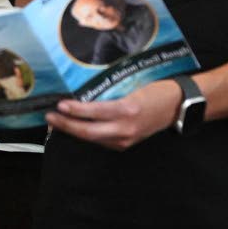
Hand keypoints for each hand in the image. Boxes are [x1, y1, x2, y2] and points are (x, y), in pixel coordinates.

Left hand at [45, 79, 180, 150]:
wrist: (178, 106)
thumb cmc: (156, 90)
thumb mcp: (132, 85)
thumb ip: (110, 91)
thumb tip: (83, 88)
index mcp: (127, 109)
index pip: (94, 112)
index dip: (75, 110)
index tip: (60, 104)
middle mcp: (125, 127)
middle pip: (88, 131)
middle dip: (66, 125)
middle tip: (49, 116)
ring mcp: (125, 139)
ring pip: (92, 138)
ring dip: (72, 131)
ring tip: (56, 122)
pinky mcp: (125, 143)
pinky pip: (101, 140)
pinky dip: (86, 134)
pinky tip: (74, 127)